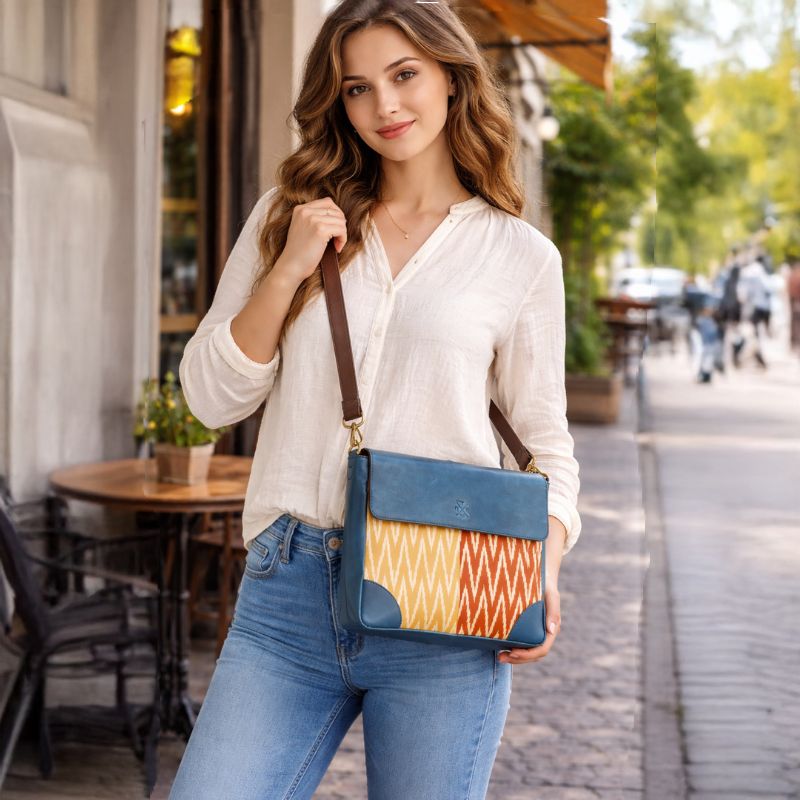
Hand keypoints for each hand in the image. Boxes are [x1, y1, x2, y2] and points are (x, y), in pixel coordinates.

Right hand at [275, 196, 348, 284]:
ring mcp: (313, 219)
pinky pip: (341, 230)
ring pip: (341, 220)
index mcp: (300, 209)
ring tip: (336, 244)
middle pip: (336, 211)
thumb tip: (338, 217)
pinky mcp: (320, 230)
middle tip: (337, 238)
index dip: (336, 215)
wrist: (291, 266)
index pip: (328, 202)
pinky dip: (343, 240)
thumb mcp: (302, 228)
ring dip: (342, 234)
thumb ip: (315, 218)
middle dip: (341, 224)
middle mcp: (306, 211)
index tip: (334, 229)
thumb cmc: (299, 252)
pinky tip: (337, 248)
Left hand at [497, 516, 565, 664]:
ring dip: (514, 657)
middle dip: (517, 659)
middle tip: (500, 657)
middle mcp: (544, 633)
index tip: (513, 652)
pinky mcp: (527, 628)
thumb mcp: (551, 595)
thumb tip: (552, 631)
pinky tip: (500, 646)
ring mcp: (536, 631)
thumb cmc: (545, 584)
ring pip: (527, 652)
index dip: (528, 654)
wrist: (540, 574)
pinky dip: (512, 647)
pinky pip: (521, 643)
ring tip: (498, 656)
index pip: (541, 649)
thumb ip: (553, 612)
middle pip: (532, 654)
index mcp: (551, 628)